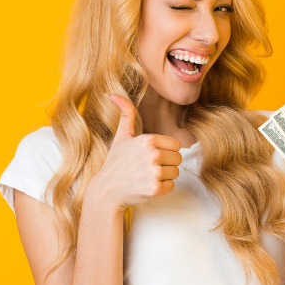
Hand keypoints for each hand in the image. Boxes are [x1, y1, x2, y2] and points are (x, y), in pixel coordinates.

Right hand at [84, 94, 182, 211]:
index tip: (150, 156)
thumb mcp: (121, 136)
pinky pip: (171, 186)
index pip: (175, 145)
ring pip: (176, 173)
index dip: (165, 151)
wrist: (106, 191)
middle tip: (148, 168)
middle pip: (178, 158)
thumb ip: (126, 113)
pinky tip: (147, 186)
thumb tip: (111, 93)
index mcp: (147, 140)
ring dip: (164, 176)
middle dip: (166, 164)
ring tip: (146, 177)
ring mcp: (154, 173)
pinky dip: (162, 189)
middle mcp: (152, 155)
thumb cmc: (116, 162)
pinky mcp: (155, 189)